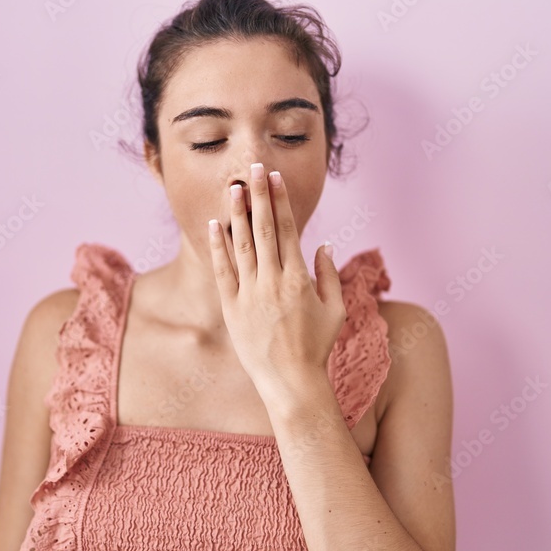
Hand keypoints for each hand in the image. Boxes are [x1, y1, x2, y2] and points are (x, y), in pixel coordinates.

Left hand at [207, 162, 345, 404]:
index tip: (274, 177)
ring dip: (237, 213)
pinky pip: (223, 271)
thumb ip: (329, 275)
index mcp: (298, 279)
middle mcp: (273, 281)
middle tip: (252, 167)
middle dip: (258, 195)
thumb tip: (325, 244)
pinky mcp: (232, 308)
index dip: (279, 201)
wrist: (291, 382)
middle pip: (263, 228)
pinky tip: (215, 224)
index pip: (287, 229)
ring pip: (242, 244)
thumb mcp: (335, 309)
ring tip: (233, 187)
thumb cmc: (317, 347)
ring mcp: (250, 294)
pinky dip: (218, 246)